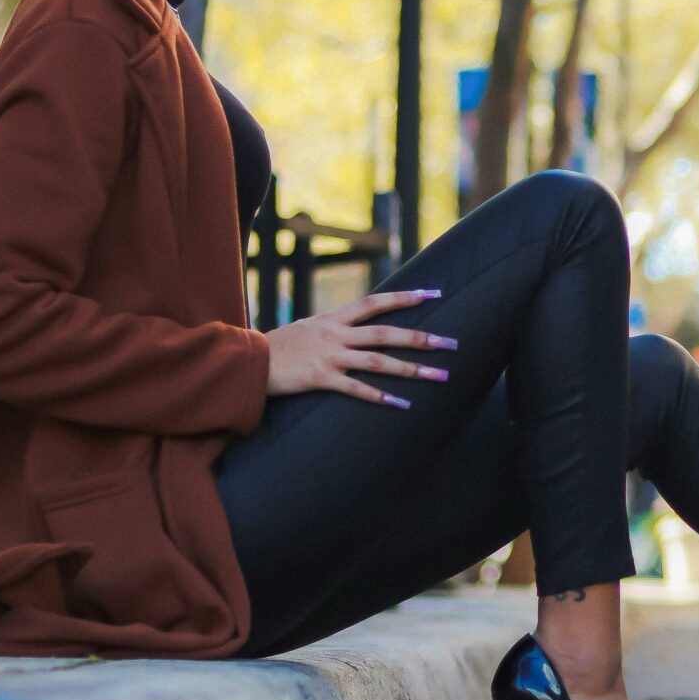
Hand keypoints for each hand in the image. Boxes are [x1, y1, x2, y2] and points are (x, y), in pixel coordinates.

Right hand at [261, 287, 457, 407]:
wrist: (246, 360)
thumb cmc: (279, 347)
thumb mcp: (309, 328)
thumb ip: (336, 328)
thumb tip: (360, 328)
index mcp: (334, 318)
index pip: (376, 303)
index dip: (406, 298)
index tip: (435, 294)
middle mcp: (335, 334)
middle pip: (386, 332)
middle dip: (421, 337)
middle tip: (452, 343)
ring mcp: (329, 356)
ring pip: (378, 361)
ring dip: (412, 369)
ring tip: (440, 376)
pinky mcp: (320, 379)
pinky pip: (357, 390)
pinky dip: (381, 397)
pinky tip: (403, 404)